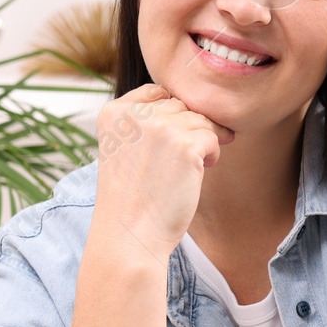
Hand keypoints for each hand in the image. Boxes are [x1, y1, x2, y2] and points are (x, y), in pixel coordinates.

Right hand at [91, 82, 232, 261]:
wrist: (129, 234)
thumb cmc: (131, 198)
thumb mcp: (124, 150)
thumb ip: (144, 124)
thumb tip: (192, 108)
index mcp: (113, 113)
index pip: (156, 92)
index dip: (172, 112)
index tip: (174, 137)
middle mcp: (134, 114)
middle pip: (180, 105)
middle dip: (190, 127)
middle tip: (189, 155)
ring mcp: (160, 128)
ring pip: (200, 119)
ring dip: (204, 140)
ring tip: (195, 164)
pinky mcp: (185, 145)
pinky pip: (213, 136)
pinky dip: (213, 152)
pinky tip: (204, 168)